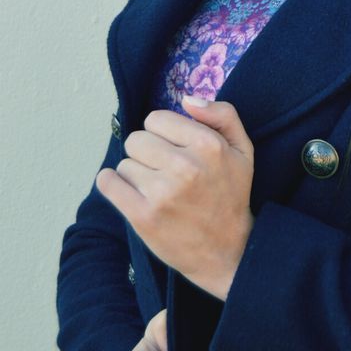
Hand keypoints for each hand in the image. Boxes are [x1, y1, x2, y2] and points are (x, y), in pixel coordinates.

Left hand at [96, 95, 255, 299]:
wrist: (227, 251)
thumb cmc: (231, 195)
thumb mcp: (242, 150)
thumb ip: (223, 114)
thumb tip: (186, 99)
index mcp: (208, 145)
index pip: (156, 119)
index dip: (162, 134)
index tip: (173, 149)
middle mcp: (185, 166)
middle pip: (137, 139)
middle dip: (147, 152)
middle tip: (164, 171)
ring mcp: (162, 193)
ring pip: (124, 163)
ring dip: (136, 174)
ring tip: (156, 189)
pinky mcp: (142, 216)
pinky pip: (108, 183)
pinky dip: (112, 184)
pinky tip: (127, 191)